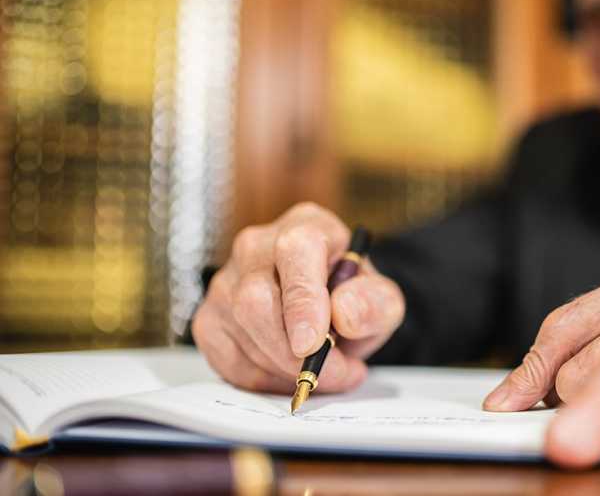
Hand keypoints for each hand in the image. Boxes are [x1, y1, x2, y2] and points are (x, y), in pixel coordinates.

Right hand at [192, 203, 404, 393]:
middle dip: (294, 351)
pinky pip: (227, 358)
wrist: (333, 311)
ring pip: (242, 331)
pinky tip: (290, 374)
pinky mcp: (210, 317)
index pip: (294, 252)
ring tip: (323, 373)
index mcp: (306, 227)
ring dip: (285, 368)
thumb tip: (344, 312)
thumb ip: (374, 303)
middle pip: (256, 298)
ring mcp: (226, 281)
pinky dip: (264, 379)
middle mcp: (257, 247)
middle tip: (335, 373)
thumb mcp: (383, 300)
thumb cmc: (354, 298)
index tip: (314, 344)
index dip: (302, 301)